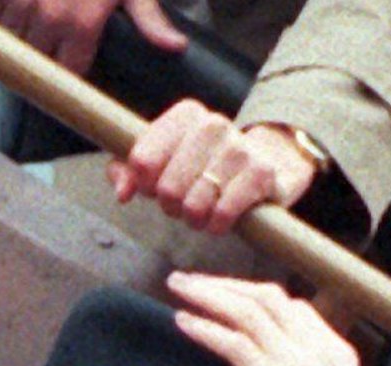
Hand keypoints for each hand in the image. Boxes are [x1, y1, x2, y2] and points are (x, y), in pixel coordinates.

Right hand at [0, 0, 182, 76]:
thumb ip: (149, 19)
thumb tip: (174, 47)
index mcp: (82, 23)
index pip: (67, 74)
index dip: (69, 79)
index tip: (71, 78)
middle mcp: (48, 17)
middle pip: (34, 62)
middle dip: (43, 60)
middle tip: (51, 52)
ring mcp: (21, 1)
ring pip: (9, 41)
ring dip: (18, 39)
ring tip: (33, 30)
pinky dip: (0, 15)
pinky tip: (16, 8)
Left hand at [111, 102, 318, 233]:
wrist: (268, 162)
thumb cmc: (203, 165)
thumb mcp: (163, 162)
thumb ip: (128, 171)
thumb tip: (122, 192)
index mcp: (186, 116)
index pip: (142, 161)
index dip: (143, 185)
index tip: (155, 186)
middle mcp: (213, 125)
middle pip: (166, 188)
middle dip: (170, 206)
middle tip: (184, 202)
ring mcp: (239, 148)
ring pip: (193, 205)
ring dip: (194, 218)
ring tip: (205, 208)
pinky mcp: (261, 173)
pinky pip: (222, 214)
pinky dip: (216, 225)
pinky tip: (222, 217)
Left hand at [167, 271, 390, 365]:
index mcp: (336, 352)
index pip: (291, 306)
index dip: (250, 295)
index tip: (219, 295)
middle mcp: (319, 349)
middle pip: (267, 297)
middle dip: (224, 284)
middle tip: (187, 280)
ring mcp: (299, 364)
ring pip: (247, 311)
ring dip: (208, 295)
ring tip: (177, 288)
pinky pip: (235, 343)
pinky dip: (206, 328)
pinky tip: (182, 322)